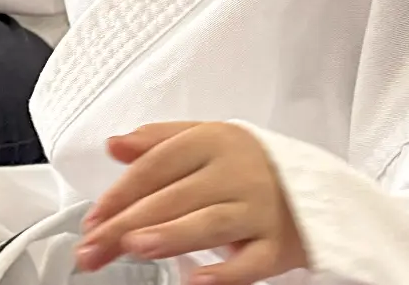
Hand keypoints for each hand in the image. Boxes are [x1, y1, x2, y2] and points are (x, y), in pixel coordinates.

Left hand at [76, 122, 307, 284]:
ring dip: (170, 235)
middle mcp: (235, 172)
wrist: (315, 187)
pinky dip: (225, 274)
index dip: (121, 191)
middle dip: (127, 224)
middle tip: (94, 248)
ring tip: (134, 248)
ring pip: (209, 224)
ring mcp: (258, 210)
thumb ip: (156, 141)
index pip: (157, 164)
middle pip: (173, 198)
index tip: (92, 218)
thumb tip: (114, 146)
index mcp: (212, 141)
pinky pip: (252, 263)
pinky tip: (197, 281)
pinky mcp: (278, 245)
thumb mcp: (203, 138)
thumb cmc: (248, 163)